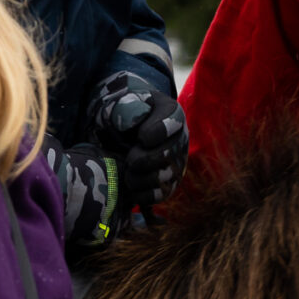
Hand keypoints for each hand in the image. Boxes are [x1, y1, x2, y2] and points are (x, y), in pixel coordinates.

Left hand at [91, 72, 188, 207]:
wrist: (118, 133)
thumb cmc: (122, 115)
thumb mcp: (120, 103)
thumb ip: (125, 107)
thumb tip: (132, 125)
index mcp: (171, 113)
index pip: (172, 124)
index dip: (155, 133)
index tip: (141, 137)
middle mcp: (180, 138)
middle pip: (168, 155)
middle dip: (143, 160)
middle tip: (128, 158)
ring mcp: (177, 162)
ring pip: (165, 177)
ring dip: (141, 178)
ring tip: (127, 171)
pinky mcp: (170, 182)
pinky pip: (162, 194)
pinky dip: (143, 195)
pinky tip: (131, 188)